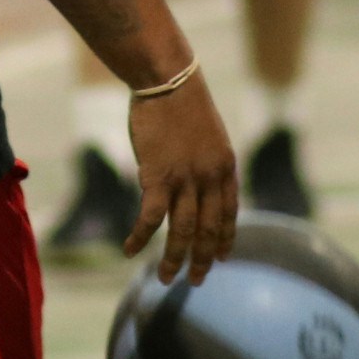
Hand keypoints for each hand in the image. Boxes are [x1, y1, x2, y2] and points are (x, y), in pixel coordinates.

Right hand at [125, 73, 240, 283]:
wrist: (166, 78)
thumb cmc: (181, 100)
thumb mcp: (206, 134)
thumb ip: (205, 163)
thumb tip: (192, 185)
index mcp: (226, 167)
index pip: (230, 213)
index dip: (226, 238)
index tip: (223, 258)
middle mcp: (210, 178)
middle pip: (210, 230)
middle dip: (204, 259)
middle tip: (197, 280)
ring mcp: (185, 179)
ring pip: (183, 232)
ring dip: (174, 259)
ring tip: (165, 278)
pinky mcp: (158, 177)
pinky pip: (150, 218)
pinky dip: (140, 237)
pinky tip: (129, 250)